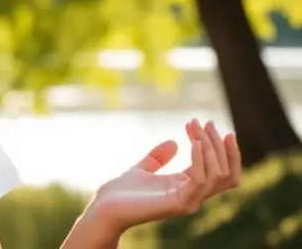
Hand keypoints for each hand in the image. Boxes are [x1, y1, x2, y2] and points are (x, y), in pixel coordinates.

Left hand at [86, 118, 240, 235]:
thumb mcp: (142, 169)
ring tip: (197, 128)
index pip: (221, 171)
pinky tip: (194, 143)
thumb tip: (174, 142)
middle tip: (204, 122)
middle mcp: (193, 196)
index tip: (206, 123)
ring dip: (211, 148)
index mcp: (188, 188)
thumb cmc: (121, 192)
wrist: (104, 208)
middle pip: (225, 172)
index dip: (220, 147)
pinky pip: (200, 181)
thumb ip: (158, 157)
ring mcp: (188, 202)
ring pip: (218, 175)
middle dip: (218, 144)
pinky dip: (200, 160)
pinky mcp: (177, 203)